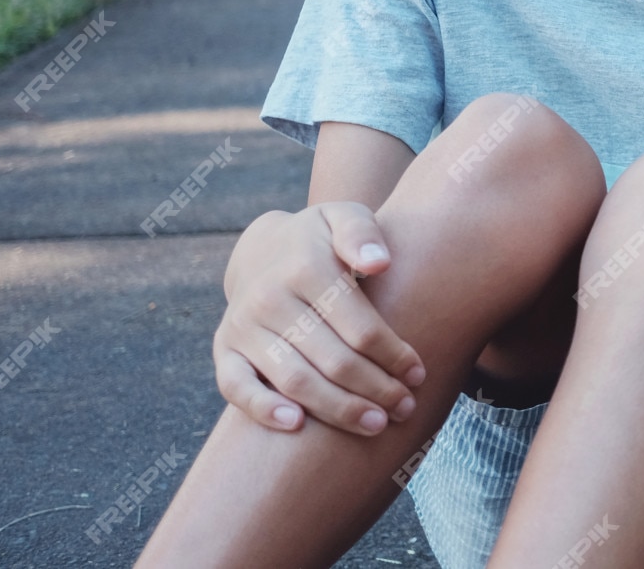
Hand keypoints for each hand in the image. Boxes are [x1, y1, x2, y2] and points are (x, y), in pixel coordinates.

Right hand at [214, 203, 425, 436]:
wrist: (262, 248)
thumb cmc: (321, 239)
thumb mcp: (344, 217)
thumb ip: (363, 233)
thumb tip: (379, 263)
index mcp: (305, 267)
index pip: (359, 326)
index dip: (393, 355)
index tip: (419, 374)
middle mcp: (269, 298)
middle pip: (332, 360)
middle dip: (374, 390)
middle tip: (405, 408)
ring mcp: (243, 326)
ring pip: (293, 380)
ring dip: (337, 409)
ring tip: (375, 425)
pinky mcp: (224, 349)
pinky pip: (235, 387)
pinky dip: (262, 410)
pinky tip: (298, 427)